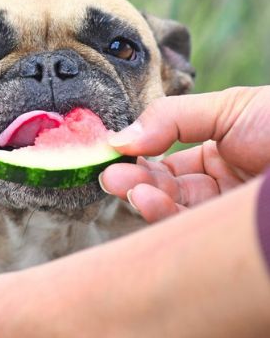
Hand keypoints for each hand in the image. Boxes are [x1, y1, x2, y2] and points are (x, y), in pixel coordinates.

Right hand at [100, 86, 269, 221]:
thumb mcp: (227, 108)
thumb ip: (170, 119)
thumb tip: (117, 139)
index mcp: (221, 151)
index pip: (168, 163)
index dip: (137, 159)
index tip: (109, 154)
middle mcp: (222, 183)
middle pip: (166, 188)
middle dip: (134, 181)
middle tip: (108, 175)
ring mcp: (226, 209)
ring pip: (174, 210)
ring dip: (144, 198)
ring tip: (121, 184)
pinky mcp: (230, 229)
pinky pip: (191, 229)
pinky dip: (163, 215)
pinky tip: (145, 199)